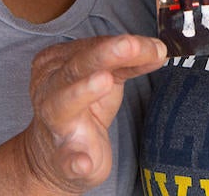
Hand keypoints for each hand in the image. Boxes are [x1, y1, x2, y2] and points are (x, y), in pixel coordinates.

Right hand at [22, 34, 165, 192]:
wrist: (53, 157)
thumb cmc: (83, 106)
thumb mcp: (107, 77)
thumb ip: (128, 63)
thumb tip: (158, 50)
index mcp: (57, 63)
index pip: (93, 46)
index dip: (123, 44)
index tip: (156, 46)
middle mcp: (50, 89)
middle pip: (77, 66)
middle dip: (104, 54)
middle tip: (129, 45)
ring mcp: (54, 125)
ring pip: (62, 105)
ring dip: (83, 92)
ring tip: (105, 81)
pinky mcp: (62, 159)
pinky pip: (65, 159)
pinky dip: (74, 161)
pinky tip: (83, 162)